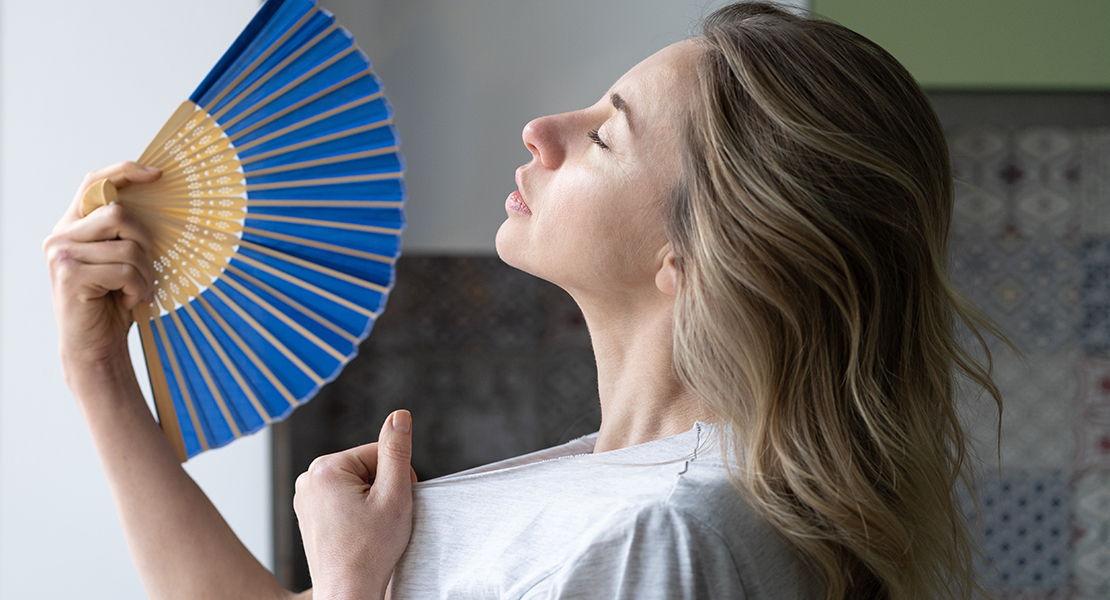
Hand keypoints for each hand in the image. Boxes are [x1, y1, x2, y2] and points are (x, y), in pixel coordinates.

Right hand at [43, 162, 160, 373]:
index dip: (125, 171)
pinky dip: (138, 287)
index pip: (94, 182)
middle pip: (120, 214)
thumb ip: (125, 233)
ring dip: (145, 272)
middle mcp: (61, 235)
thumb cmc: (112, 302)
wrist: (95, 346)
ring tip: (138, 290)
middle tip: (149, 270)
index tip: (157, 174)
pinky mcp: (70, 275)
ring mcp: (62, 254)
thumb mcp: (120, 261)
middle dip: (146, 242)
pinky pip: (124, 269)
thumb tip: (159, 203)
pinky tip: (128, 300)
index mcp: (73, 225)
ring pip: (127, 245)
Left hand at [295, 410, 417, 599]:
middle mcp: (308, 478)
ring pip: (356, 483)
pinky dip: (356, 512)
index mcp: (325, 468)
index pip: (379, 453)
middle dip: (381, 488)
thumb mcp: (394, 495)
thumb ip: (397, 451)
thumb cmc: (370, 552)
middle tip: (381, 520)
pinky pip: (343, 498)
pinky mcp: (308, 513)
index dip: (396, 478)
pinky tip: (358, 532)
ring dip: (370, 500)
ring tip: (369, 529)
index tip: (392, 506)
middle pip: (366, 466)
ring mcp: (305, 497)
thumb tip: (400, 415)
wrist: (348, 593)